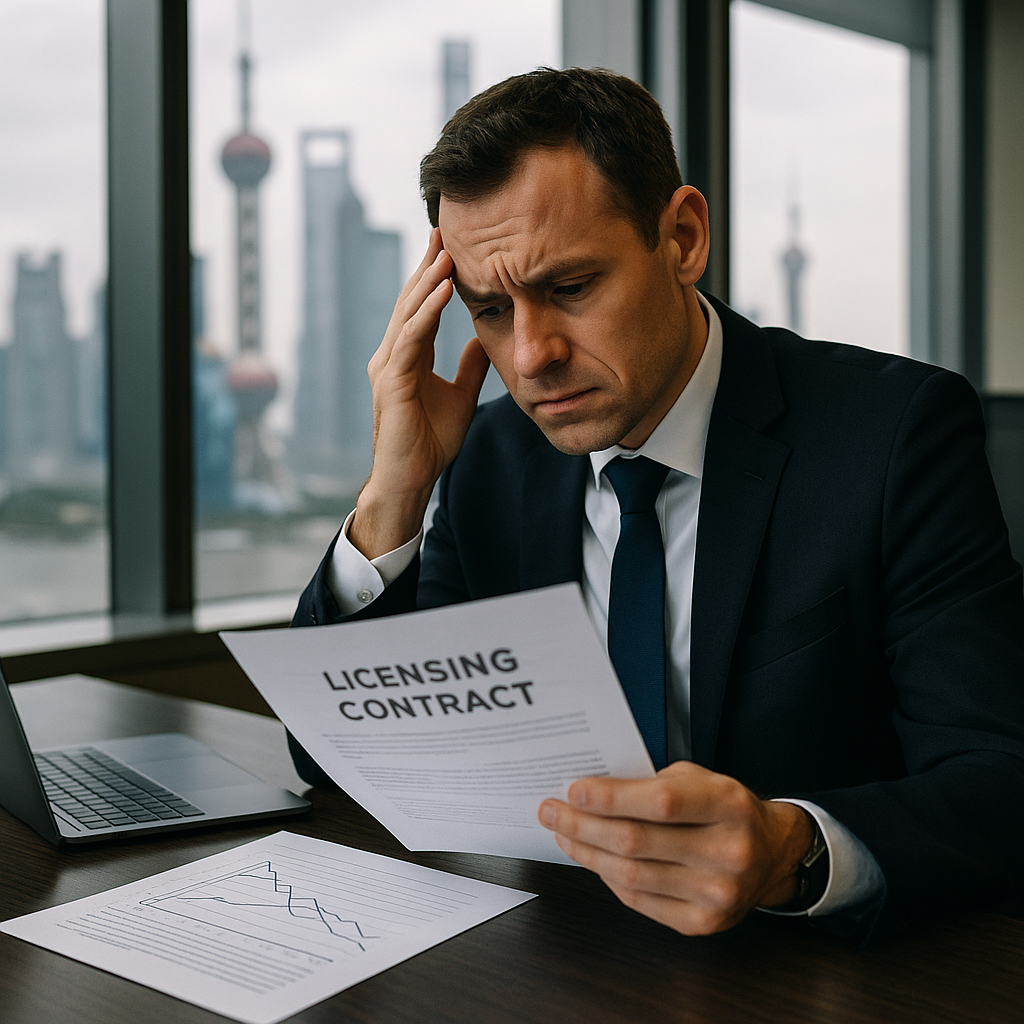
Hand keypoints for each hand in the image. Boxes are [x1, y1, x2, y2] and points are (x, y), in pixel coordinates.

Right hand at [350, 228, 490, 558]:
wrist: (411, 480)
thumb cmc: (429, 444)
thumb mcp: (460, 397)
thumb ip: (469, 368)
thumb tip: (485, 340)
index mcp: (407, 357)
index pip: (420, 307)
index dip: (434, 277)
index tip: (451, 247)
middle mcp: (392, 356)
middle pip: (410, 301)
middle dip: (427, 266)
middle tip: (443, 230)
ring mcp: (388, 368)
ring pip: (409, 314)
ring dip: (428, 282)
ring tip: (447, 253)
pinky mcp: (393, 383)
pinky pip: (412, 339)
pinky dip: (427, 313)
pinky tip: (444, 290)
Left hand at [538, 761, 814, 934]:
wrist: (771, 854)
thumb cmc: (725, 809)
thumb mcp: (699, 779)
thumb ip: (652, 784)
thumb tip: (590, 793)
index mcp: (728, 805)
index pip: (660, 803)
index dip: (610, 798)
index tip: (574, 791)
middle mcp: (728, 852)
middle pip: (636, 842)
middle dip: (583, 825)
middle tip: (552, 812)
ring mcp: (717, 893)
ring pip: (631, 874)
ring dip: (586, 853)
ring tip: (563, 834)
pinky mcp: (703, 923)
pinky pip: (638, 900)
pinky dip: (607, 877)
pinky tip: (592, 858)